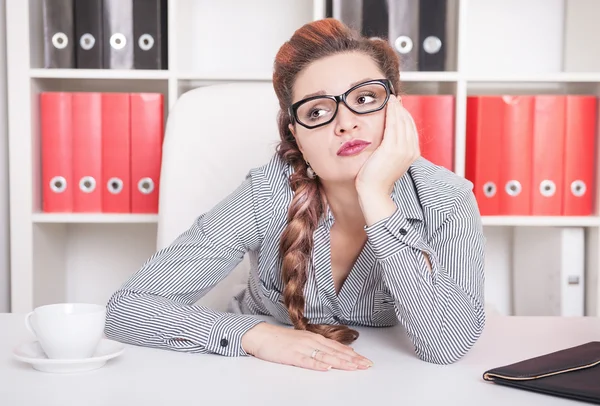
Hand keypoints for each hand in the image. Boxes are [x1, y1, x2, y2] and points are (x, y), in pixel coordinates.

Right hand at [241, 323, 372, 370]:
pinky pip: (306, 361)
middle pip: (335, 352)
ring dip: (340, 362)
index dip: (353, 355)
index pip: (338, 347)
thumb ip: (319, 346)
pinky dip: (317, 364)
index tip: (365, 360)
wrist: (261, 335)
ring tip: (353, 367)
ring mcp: (302, 348)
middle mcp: (311, 341)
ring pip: (325, 356)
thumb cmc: (282, 339)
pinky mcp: (291, 355)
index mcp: (315, 338)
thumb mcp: (304, 340)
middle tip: (366, 365)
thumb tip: (336, 352)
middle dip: (352, 360)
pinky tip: (326, 368)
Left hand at [355, 95, 419, 194]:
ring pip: (402, 121)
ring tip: (391, 98)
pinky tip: (388, 104)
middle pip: (408, 123)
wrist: (373, 191)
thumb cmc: (377, 177)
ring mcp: (402, 149)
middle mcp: (411, 150)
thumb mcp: (390, 160)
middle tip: (394, 98)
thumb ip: (393, 149)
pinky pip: (393, 124)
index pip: (411, 129)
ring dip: (397, 108)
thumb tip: (389, 138)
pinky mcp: (391, 148)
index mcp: (412, 153)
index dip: (405, 115)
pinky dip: (392, 112)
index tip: (398, 106)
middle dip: (402, 109)